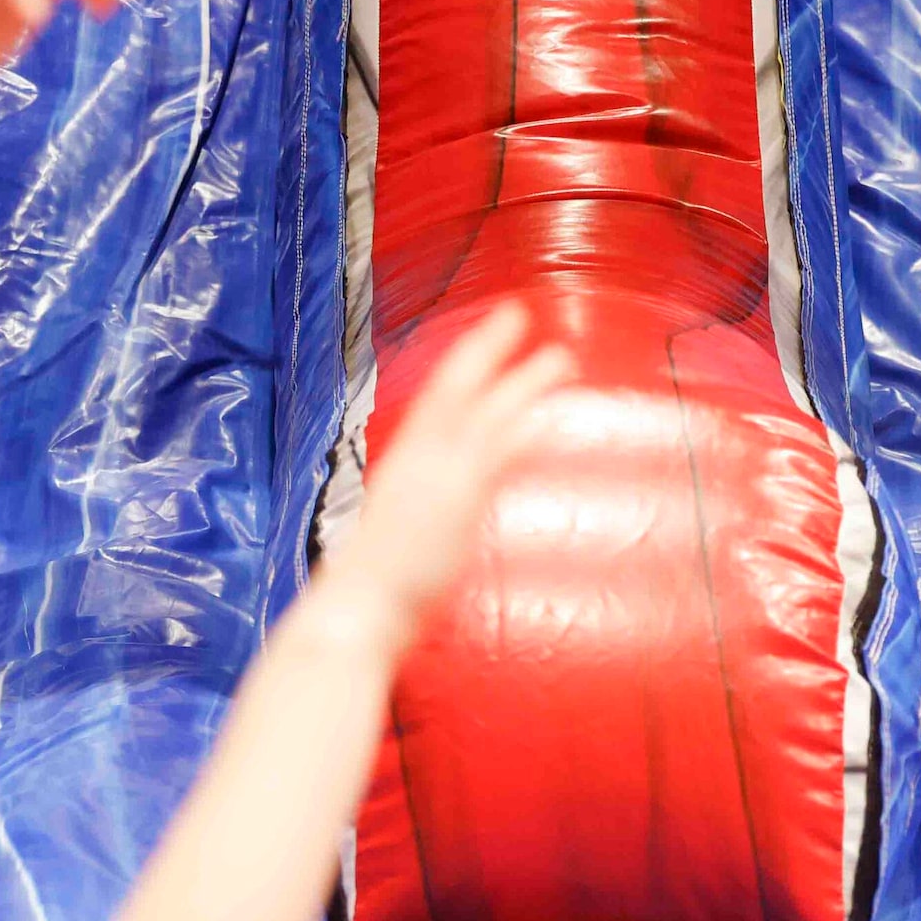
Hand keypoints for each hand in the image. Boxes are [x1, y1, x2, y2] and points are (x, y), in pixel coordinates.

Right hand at [326, 305, 574, 635]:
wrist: (358, 606)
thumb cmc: (372, 587)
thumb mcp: (398, 535)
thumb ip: (424, 514)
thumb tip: (439, 517)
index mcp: (403, 465)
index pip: (434, 401)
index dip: (462, 366)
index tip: (487, 339)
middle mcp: (417, 459)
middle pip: (456, 387)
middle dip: (487, 348)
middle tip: (519, 314)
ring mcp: (437, 475)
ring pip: (486, 411)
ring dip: (525, 380)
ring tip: (562, 356)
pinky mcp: (458, 499)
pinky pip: (498, 452)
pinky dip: (525, 427)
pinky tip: (551, 412)